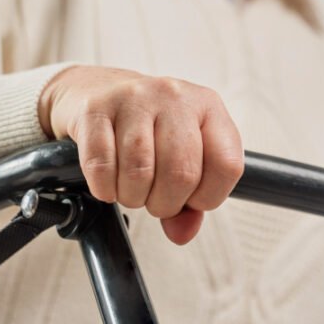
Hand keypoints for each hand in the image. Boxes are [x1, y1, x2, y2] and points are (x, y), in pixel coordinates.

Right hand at [38, 66, 243, 244]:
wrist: (96, 90)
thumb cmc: (147, 128)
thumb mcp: (181, 155)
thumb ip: (192, 201)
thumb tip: (182, 233)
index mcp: (208, 107)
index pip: (227, 165)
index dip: (208, 197)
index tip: (190, 200)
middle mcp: (176, 97)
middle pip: (181, 173)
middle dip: (165, 203)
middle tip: (153, 199)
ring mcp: (135, 98)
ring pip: (140, 171)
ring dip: (133, 196)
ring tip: (131, 189)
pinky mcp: (96, 108)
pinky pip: (101, 165)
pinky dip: (104, 187)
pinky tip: (107, 182)